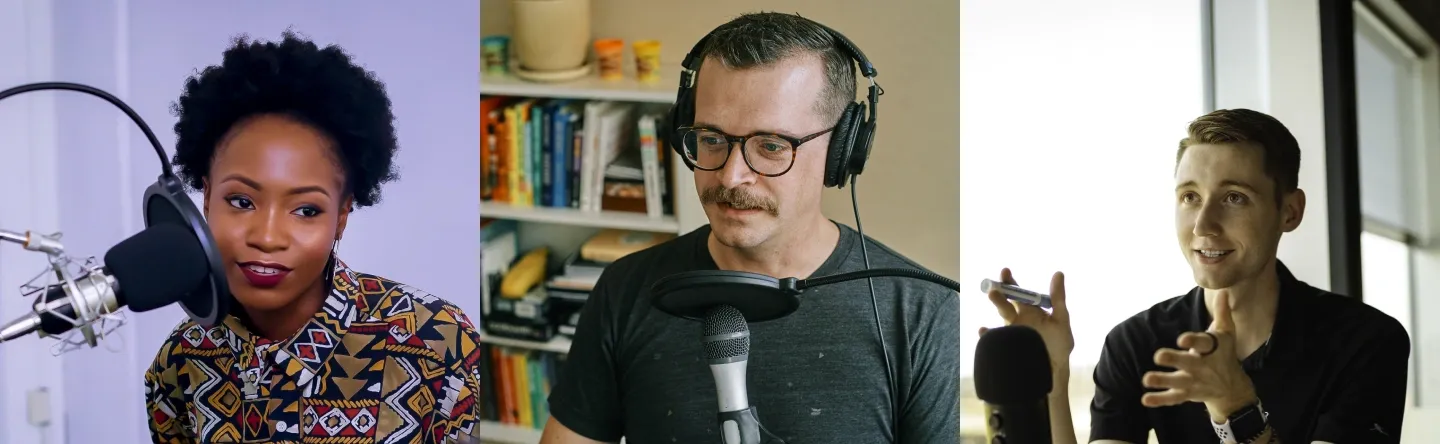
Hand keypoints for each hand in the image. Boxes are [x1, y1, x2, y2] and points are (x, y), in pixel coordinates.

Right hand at [981, 268, 1072, 373]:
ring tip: (993, 297)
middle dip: (1000, 294)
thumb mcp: (1061, 319)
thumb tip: (1058, 273)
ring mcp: (1010, 333)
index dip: (1011, 282)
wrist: (1053, 371)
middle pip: (1006, 303)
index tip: (1005, 271)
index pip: (1018, 293)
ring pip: (1001, 317)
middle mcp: (1018, 320)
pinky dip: (987, 335)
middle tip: (994, 288)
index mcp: (1030, 311)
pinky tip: (984, 330)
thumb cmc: (1059, 345)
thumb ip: (1057, 297)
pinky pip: (993, 339)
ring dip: (997, 306)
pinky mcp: (1005, 346)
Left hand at [1140, 290, 1257, 421]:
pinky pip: (1174, 398)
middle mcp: (1203, 366)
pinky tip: (1145, 399)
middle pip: (1189, 362)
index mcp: (1212, 349)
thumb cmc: (1225, 354)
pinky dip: (1160, 399)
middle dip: (1175, 359)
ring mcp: (1195, 381)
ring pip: (1179, 382)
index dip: (1193, 340)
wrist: (1233, 389)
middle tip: (1158, 355)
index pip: (1204, 343)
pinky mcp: (1187, 394)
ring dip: (1163, 380)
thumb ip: (1222, 313)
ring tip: (1146, 379)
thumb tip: (1223, 290)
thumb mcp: (1226, 333)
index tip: (1181, 338)